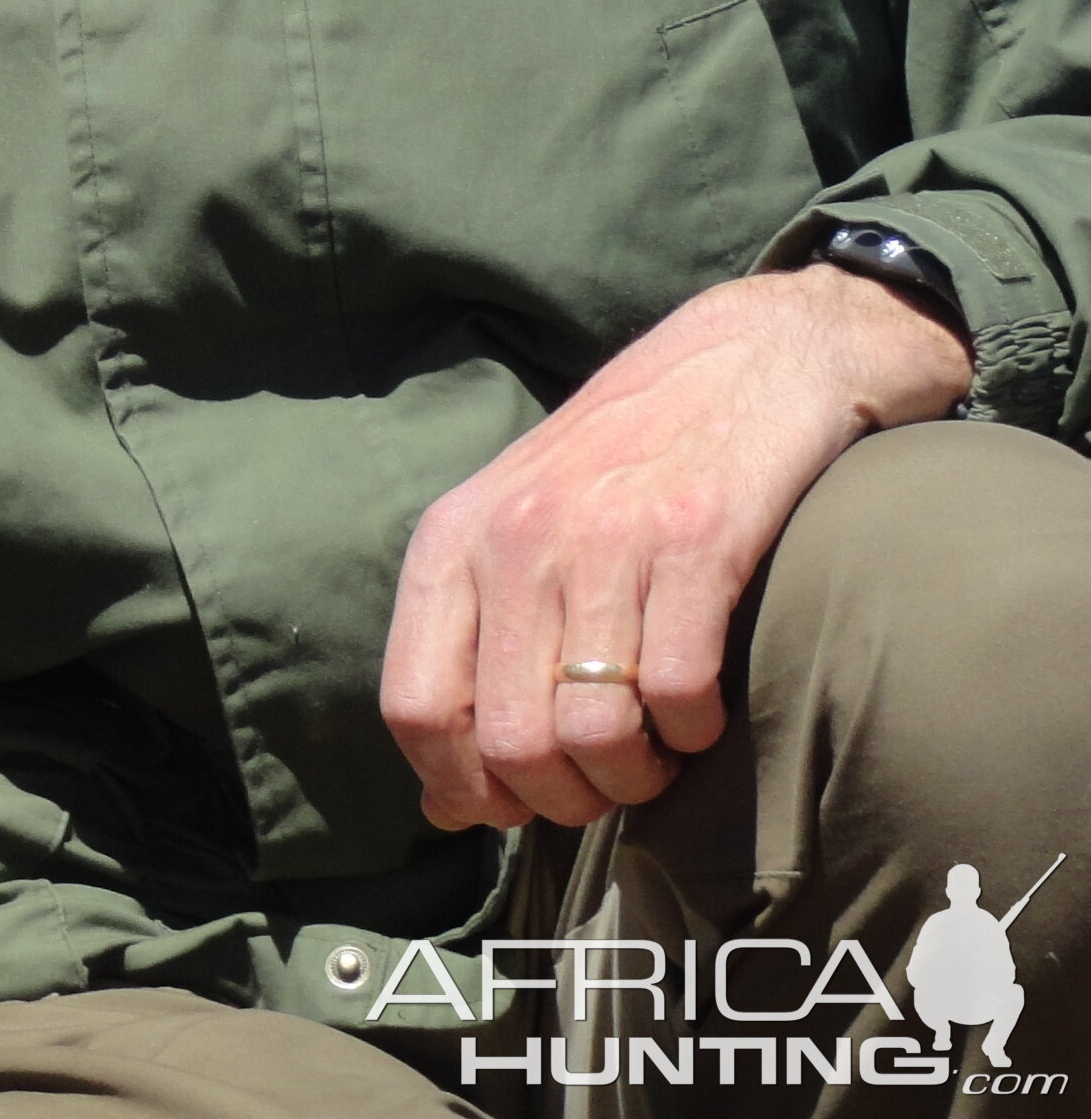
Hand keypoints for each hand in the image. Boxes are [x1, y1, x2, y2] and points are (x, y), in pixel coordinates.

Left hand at [381, 265, 971, 830]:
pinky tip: (705, 708)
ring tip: (658, 751)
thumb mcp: (515, 536)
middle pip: (509, 740)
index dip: (463, 785)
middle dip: (564, 798)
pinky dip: (697, 730)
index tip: (513, 804)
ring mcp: (604, 537)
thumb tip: (444, 807)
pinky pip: (679, 691)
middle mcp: (514, 538)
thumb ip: (469, 656)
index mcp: (453, 540)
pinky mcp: (697, 541)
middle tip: (607, 785)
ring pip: (593, 732)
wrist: (750, 357)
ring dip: (636, 776)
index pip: (414, 706)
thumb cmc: (624, 467)